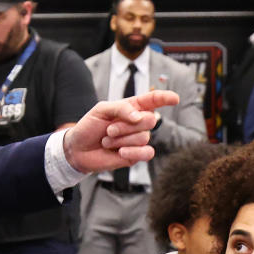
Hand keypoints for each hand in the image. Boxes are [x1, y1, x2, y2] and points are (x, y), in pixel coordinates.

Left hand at [62, 91, 180, 173]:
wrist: (78, 149)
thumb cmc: (89, 126)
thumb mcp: (101, 110)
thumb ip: (121, 108)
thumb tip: (139, 117)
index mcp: (133, 107)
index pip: (154, 100)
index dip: (165, 98)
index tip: (175, 99)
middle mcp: (139, 123)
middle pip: (150, 120)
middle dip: (126, 125)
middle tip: (109, 130)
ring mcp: (138, 139)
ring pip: (144, 137)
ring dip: (121, 139)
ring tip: (107, 141)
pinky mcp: (136, 155)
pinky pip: (147, 153)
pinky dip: (133, 152)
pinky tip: (120, 152)